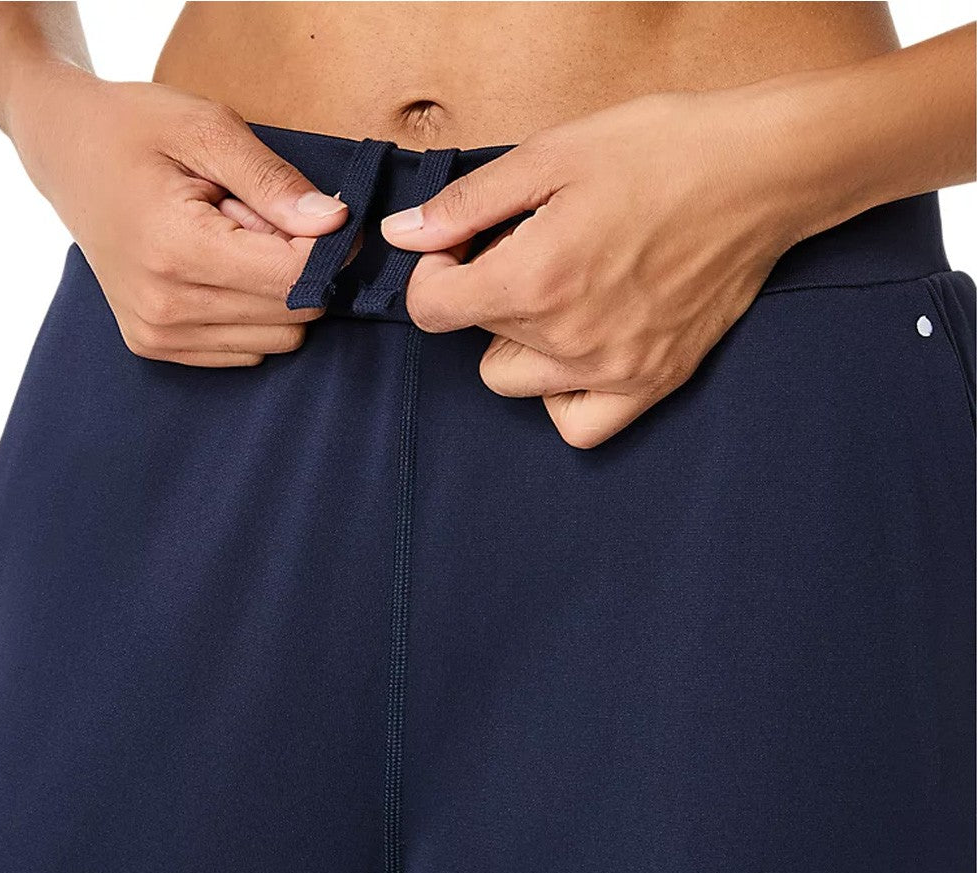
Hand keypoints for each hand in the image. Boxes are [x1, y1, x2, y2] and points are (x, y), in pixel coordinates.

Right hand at [10, 65, 346, 366]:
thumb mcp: (207, 128)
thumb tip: (335, 224)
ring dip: (274, 292)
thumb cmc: (135, 129)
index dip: (326, 248)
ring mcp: (157, 333)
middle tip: (257, 220)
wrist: (64, 152)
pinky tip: (218, 270)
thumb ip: (274, 182)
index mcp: (177, 248)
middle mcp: (165, 305)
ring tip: (232, 243)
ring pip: (280, 339)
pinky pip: (249, 351)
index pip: (295, 278)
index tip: (317, 214)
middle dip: (295, 267)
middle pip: (295, 313)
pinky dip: (252, 313)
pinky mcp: (156, 346)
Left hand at [382, 90, 806, 446]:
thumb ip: (467, 206)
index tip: (461, 249)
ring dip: (518, 343)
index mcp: (534, 280)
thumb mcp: (552, 156)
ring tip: (561, 294)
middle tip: (531, 251)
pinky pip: (578, 426)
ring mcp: (613, 370)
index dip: (432, 275)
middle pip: (476, 340)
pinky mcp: (653, 382)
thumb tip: (403, 235)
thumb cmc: (662, 152)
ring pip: (515, 383)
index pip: (430, 312)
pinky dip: (561, 397)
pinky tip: (576, 352)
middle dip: (485, 295)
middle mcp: (568, 340)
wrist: (763, 173)